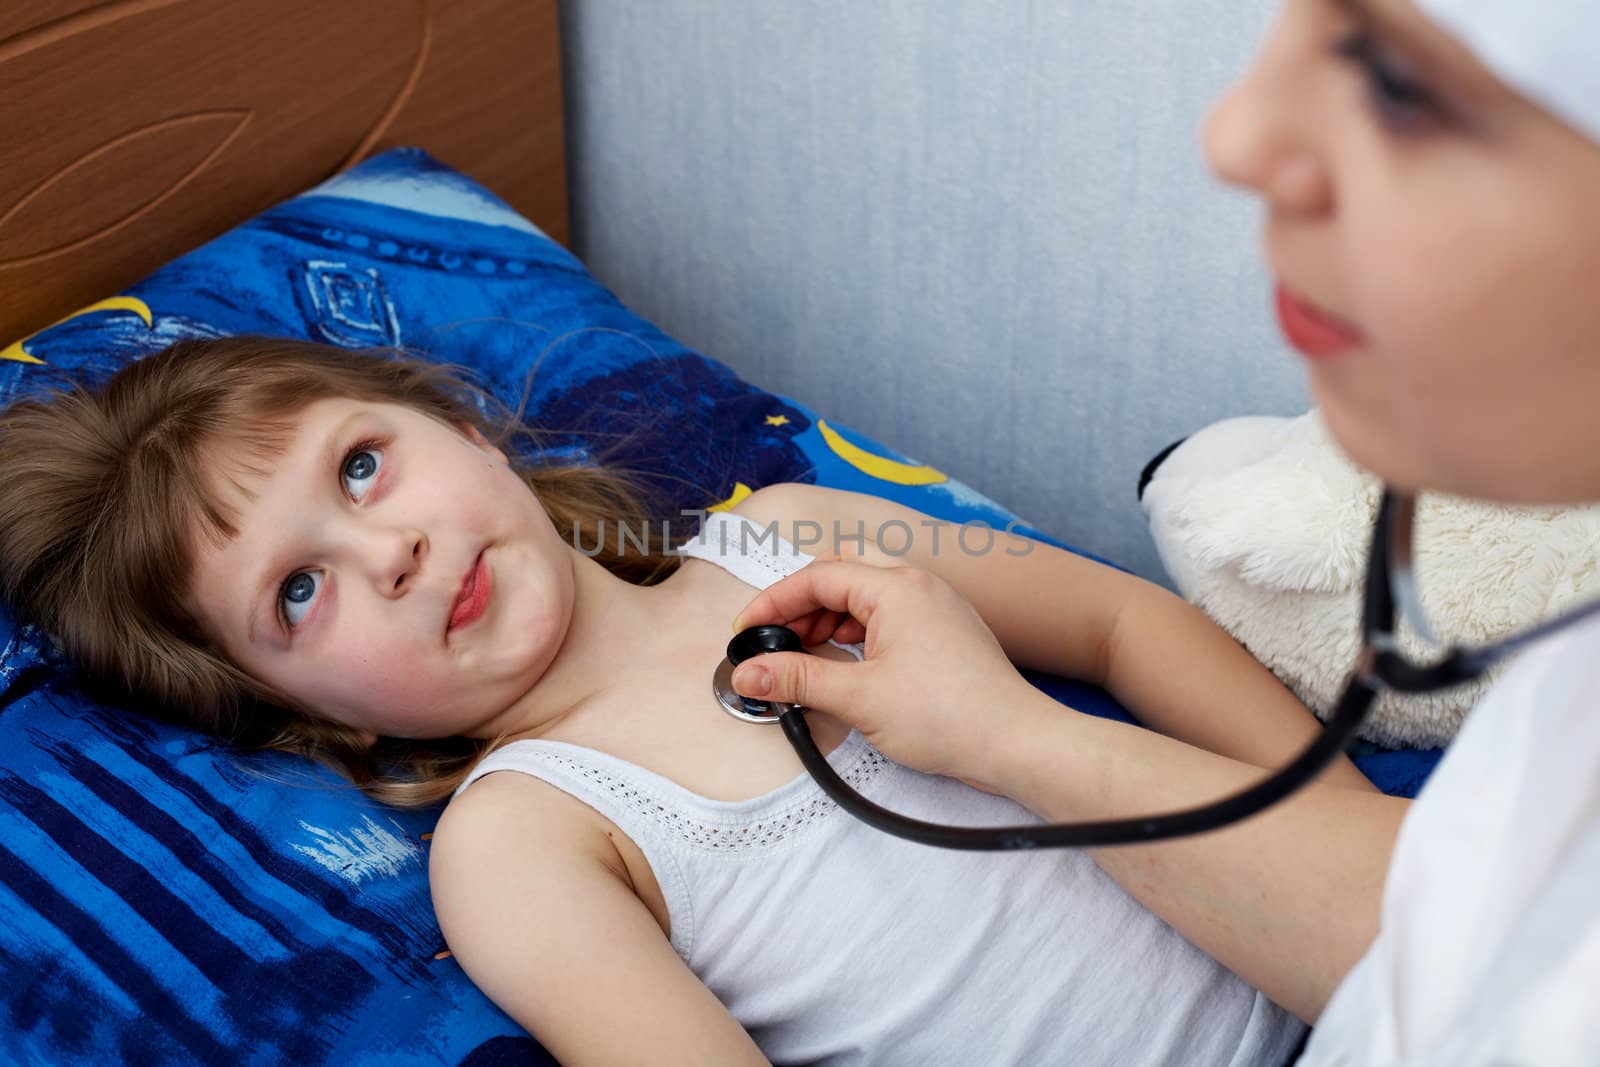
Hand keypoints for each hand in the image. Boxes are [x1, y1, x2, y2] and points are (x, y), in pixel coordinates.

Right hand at [730, 559, 1039, 791]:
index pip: (817, 576)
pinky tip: (847, 664)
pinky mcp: (945, 630)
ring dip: (830, 617)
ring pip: (866, 592)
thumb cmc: (950, 717)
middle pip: (842, 572)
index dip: (774, 602)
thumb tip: (749, 672)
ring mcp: (936, 605)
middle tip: (777, 640)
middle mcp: (918, 584)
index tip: (747, 631)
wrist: (1015, 743)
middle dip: (802, 604)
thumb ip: (797, 678)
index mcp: (896, 587)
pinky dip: (859, 630)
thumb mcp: (858, 698)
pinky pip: (890, 613)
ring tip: (808, 656)